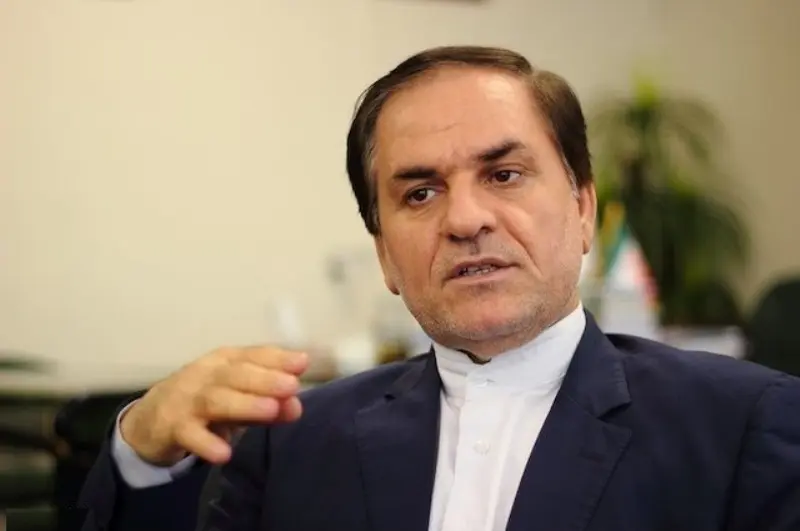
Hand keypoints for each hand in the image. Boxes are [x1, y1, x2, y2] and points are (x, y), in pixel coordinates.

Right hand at [119, 346, 308, 465]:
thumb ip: (268, 402)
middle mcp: (205, 374)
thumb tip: (296, 407)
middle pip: (235, 374)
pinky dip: (206, 443)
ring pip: (216, 399)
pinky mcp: (172, 427)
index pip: (252, 355)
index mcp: (224, 361)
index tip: (302, 363)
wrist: (150, 418)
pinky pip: (189, 434)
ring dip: (244, 404)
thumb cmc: (205, 402)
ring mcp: (186, 399)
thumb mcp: (238, 399)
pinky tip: (224, 453)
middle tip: (291, 386)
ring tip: (270, 411)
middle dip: (265, 379)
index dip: (277, 358)